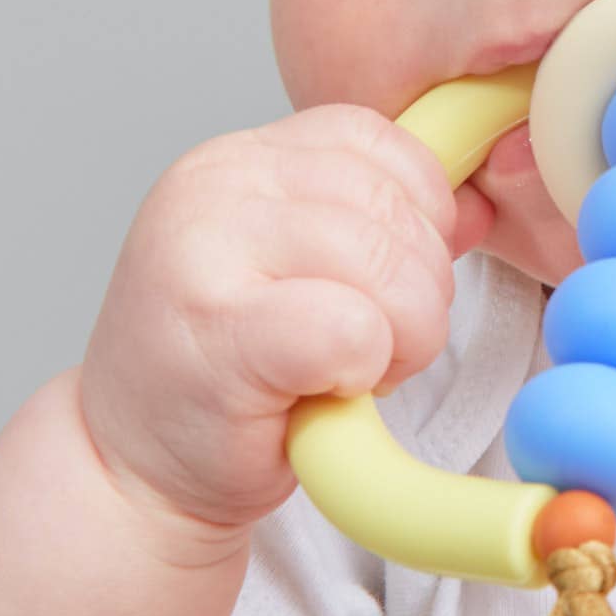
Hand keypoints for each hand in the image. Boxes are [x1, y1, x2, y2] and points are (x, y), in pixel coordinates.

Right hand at [78, 104, 476, 532]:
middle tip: (372, 348)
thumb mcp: (307, 276)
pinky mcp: (219, 329)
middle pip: (393, 202)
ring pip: (386, 265)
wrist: (134, 475)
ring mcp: (206, 251)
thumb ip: (386, 229)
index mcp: (239, 159)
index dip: (417, 215)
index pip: (377, 140)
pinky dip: (363, 369)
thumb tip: (481, 206)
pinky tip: (322, 390)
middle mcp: (215, 183)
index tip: (387, 282)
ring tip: (345, 371)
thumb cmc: (225, 379)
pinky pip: (354, 329)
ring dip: (400, 337)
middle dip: (420, 289)